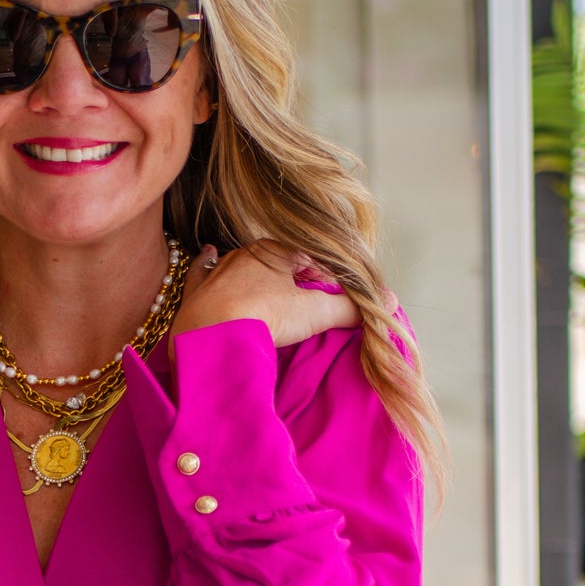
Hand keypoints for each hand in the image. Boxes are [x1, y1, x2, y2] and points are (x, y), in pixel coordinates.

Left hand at [170, 241, 360, 358]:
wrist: (210, 335)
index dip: (323, 276)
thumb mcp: (314, 313)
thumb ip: (350, 308)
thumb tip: (388, 301)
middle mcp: (245, 253)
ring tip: (268, 298)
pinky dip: (208, 265)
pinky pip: (203, 269)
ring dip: (257, 277)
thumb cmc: (264, 316)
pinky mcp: (196, 289)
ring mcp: (218, 270)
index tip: (330, 297)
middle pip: (277, 262)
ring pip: (242, 266)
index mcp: (276, 250)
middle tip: (302, 305)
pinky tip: (210, 255)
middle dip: (291, 278)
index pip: (308, 256)